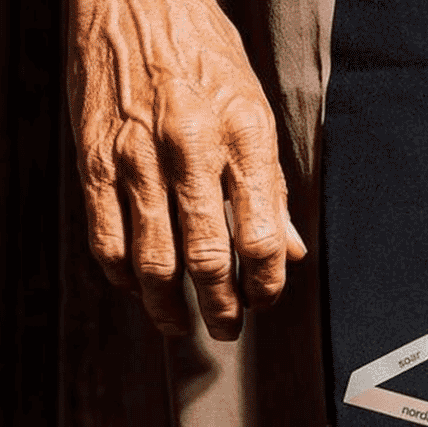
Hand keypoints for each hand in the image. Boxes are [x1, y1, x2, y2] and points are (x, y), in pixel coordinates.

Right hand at [66, 0, 306, 339]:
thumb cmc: (202, 52)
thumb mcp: (255, 108)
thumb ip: (271, 185)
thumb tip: (289, 250)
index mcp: (241, 136)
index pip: (261, 237)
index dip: (267, 284)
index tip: (265, 299)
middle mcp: (189, 149)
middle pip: (208, 259)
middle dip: (222, 309)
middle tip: (228, 329)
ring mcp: (136, 158)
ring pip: (153, 261)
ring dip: (168, 307)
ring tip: (180, 325)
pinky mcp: (94, 160)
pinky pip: (107, 239)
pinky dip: (123, 275)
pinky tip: (137, 286)